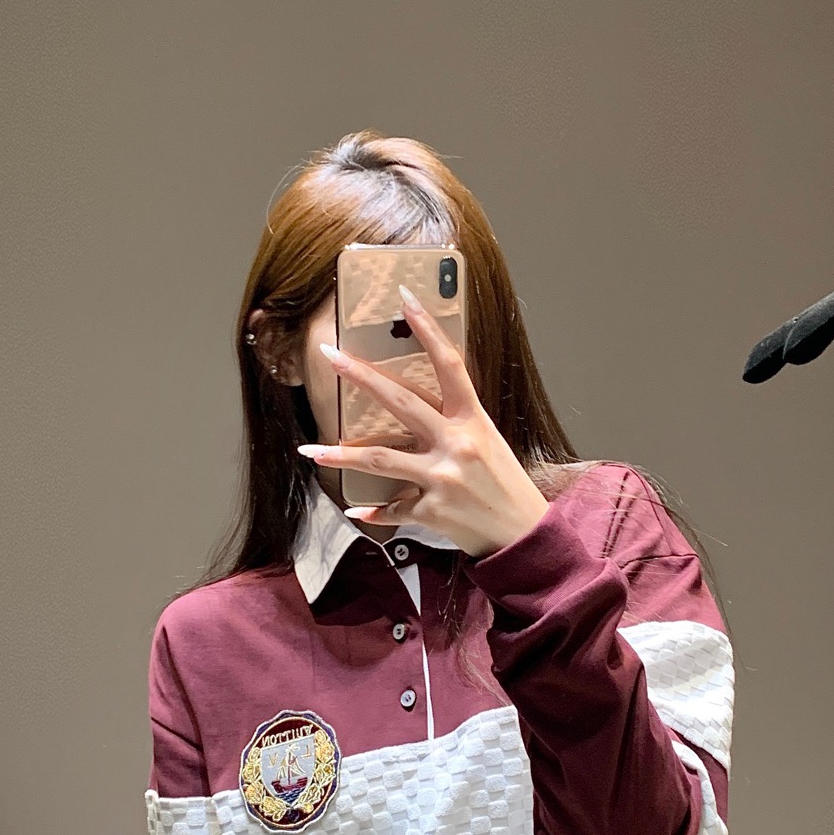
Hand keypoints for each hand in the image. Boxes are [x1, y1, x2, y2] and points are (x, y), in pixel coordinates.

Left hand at [299, 283, 550, 557]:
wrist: (524, 535)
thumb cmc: (505, 485)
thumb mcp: (487, 442)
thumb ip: (453, 423)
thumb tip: (411, 406)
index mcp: (474, 420)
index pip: (450, 365)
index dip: (428, 330)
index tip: (405, 299)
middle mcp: (457, 444)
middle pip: (400, 403)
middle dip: (361, 376)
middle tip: (328, 355)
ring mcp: (443, 479)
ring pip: (381, 460)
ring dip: (340, 455)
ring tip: (309, 450)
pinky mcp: (433, 512)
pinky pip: (393, 509)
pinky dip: (374, 511)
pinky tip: (354, 508)